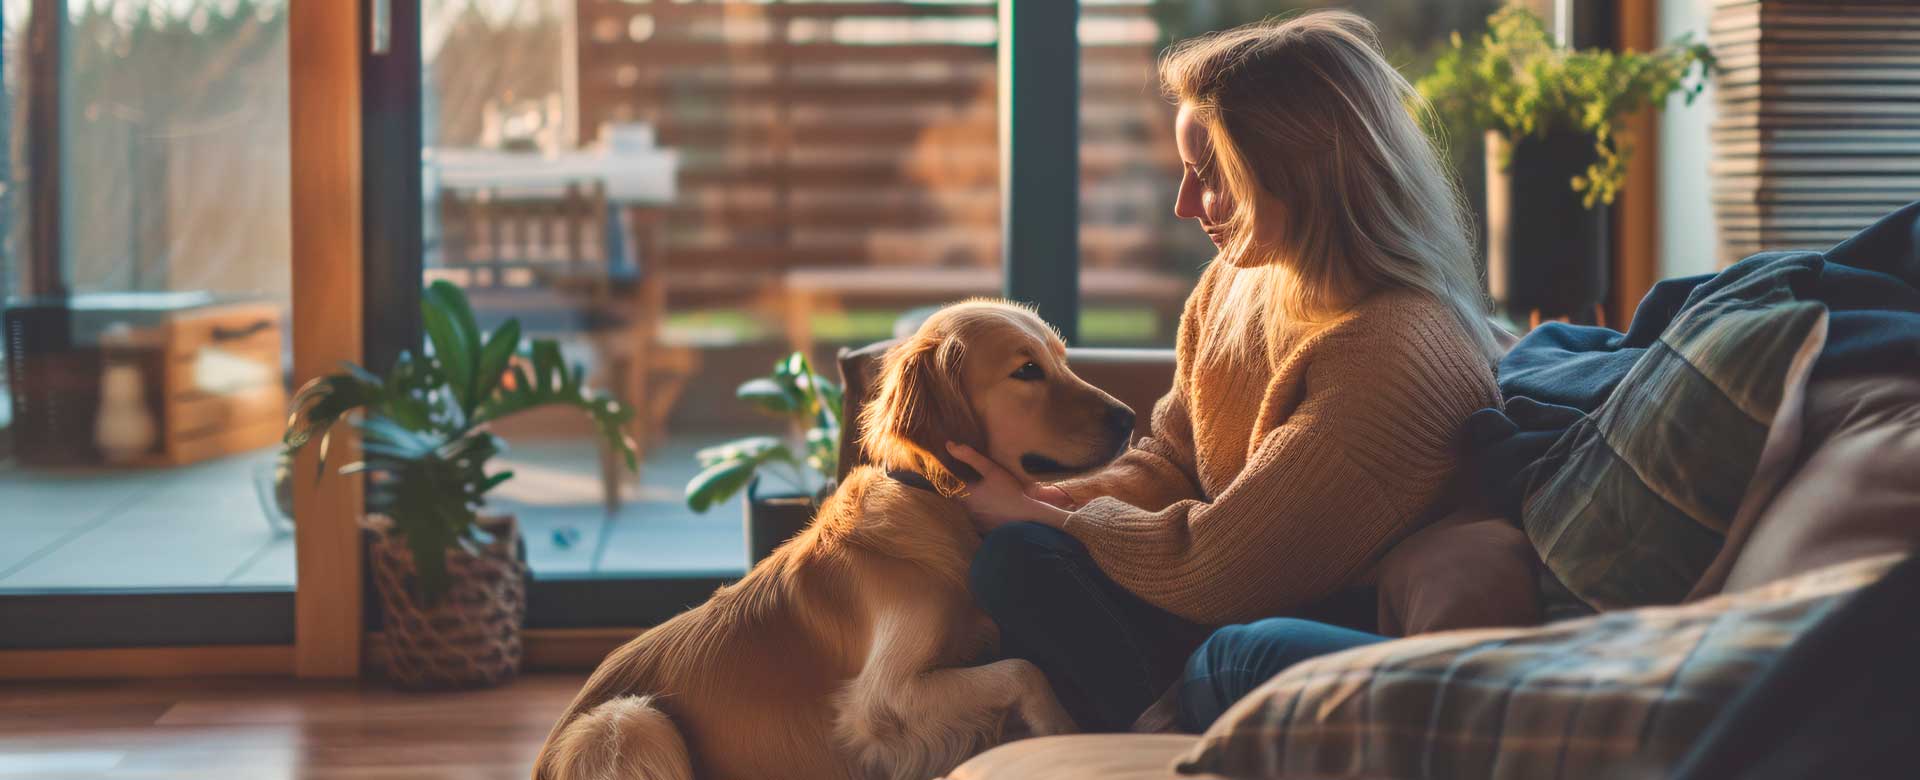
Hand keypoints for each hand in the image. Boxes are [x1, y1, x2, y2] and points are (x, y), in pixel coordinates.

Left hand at [945, 443, 1072, 532]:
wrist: (1027, 515)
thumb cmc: (1010, 491)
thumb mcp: (992, 469)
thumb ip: (970, 457)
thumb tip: (950, 445)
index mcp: (966, 495)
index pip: (949, 485)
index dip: (951, 478)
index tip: (956, 472)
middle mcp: (967, 510)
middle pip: (959, 498)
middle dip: (964, 490)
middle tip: (975, 482)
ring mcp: (975, 521)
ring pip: (968, 509)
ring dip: (973, 502)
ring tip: (986, 495)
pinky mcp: (984, 529)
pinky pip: (978, 519)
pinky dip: (982, 512)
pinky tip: (993, 507)